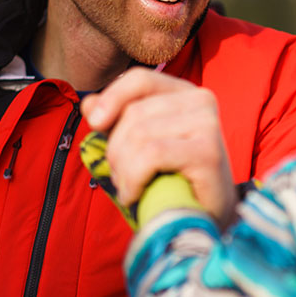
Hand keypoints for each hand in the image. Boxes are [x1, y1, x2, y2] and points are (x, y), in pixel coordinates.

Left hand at [80, 68, 236, 226]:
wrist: (207, 217)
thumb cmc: (173, 179)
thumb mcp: (141, 145)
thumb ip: (117, 122)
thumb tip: (88, 103)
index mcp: (184, 93)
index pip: (140, 79)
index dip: (112, 97)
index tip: (95, 125)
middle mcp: (201, 100)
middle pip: (134, 113)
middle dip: (116, 150)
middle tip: (120, 177)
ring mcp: (208, 123)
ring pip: (140, 135)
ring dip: (123, 169)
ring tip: (128, 188)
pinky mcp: (208, 151)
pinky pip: (152, 155)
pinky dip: (134, 178)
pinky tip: (134, 195)